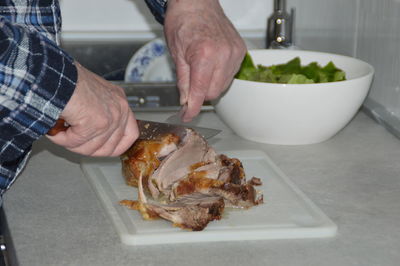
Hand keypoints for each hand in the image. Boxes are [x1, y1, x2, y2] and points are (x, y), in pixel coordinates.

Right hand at [47, 63, 137, 156]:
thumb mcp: (93, 95)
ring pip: (91, 148)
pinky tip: (56, 130)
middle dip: (86, 148)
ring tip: (60, 131)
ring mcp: (110, 118)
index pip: (131, 134)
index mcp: (120, 101)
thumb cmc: (69, 79)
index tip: (103, 150)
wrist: (58, 73)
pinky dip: (61, 139)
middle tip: (72, 141)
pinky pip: (76, 143)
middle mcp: (120, 109)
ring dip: (71, 143)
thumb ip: (98, 113)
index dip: (117, 147)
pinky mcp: (97, 124)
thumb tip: (92, 136)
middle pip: (110, 147)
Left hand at [164, 0, 245, 121]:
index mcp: (204, 55)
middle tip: (190, 87)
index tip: (188, 116)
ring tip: (200, 69)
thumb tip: (185, 100)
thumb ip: (183, 81)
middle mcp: (223, 54)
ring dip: (211, 85)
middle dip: (201, 95)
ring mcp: (235, 53)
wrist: (196, 1)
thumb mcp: (176, 53)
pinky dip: (220, 75)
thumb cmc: (183, 21)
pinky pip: (231, 74)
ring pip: (224, 85)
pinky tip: (211, 65)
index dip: (192, 108)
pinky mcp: (241, 51)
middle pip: (214, 93)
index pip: (200, 92)